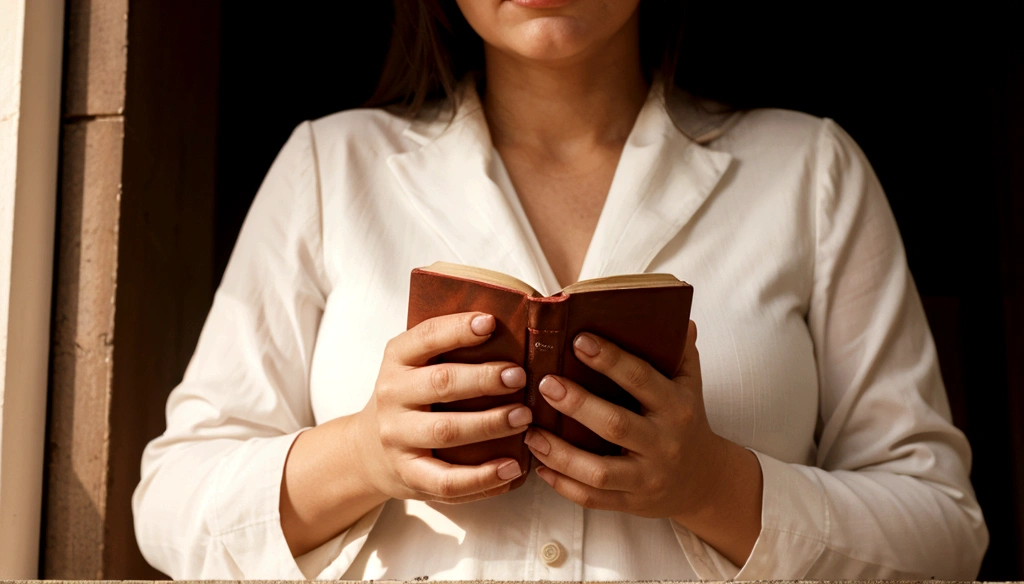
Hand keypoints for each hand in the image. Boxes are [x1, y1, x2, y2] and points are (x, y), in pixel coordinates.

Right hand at [354, 312, 531, 503]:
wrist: (367, 450)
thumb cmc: (410, 399)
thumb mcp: (416, 366)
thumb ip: (450, 348)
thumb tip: (510, 327)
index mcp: (398, 360)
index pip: (426, 337)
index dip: (458, 329)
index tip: (490, 322)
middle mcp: (393, 395)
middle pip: (440, 383)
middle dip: (484, 378)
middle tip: (519, 376)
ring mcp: (398, 437)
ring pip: (447, 431)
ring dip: (490, 424)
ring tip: (524, 417)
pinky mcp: (408, 475)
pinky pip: (447, 481)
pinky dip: (482, 477)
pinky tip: (511, 467)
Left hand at [523, 320, 762, 564]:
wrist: (704, 480)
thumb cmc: (686, 420)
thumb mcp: (689, 384)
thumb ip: (680, 351)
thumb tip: (676, 315)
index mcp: (676, 406)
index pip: (641, 379)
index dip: (610, 360)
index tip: (577, 339)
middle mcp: (663, 443)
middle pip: (616, 425)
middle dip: (577, 404)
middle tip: (544, 383)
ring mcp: (647, 477)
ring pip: (599, 471)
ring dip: (561, 453)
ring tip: (530, 432)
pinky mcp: (632, 502)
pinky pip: (593, 499)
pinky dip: (563, 485)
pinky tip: (539, 466)